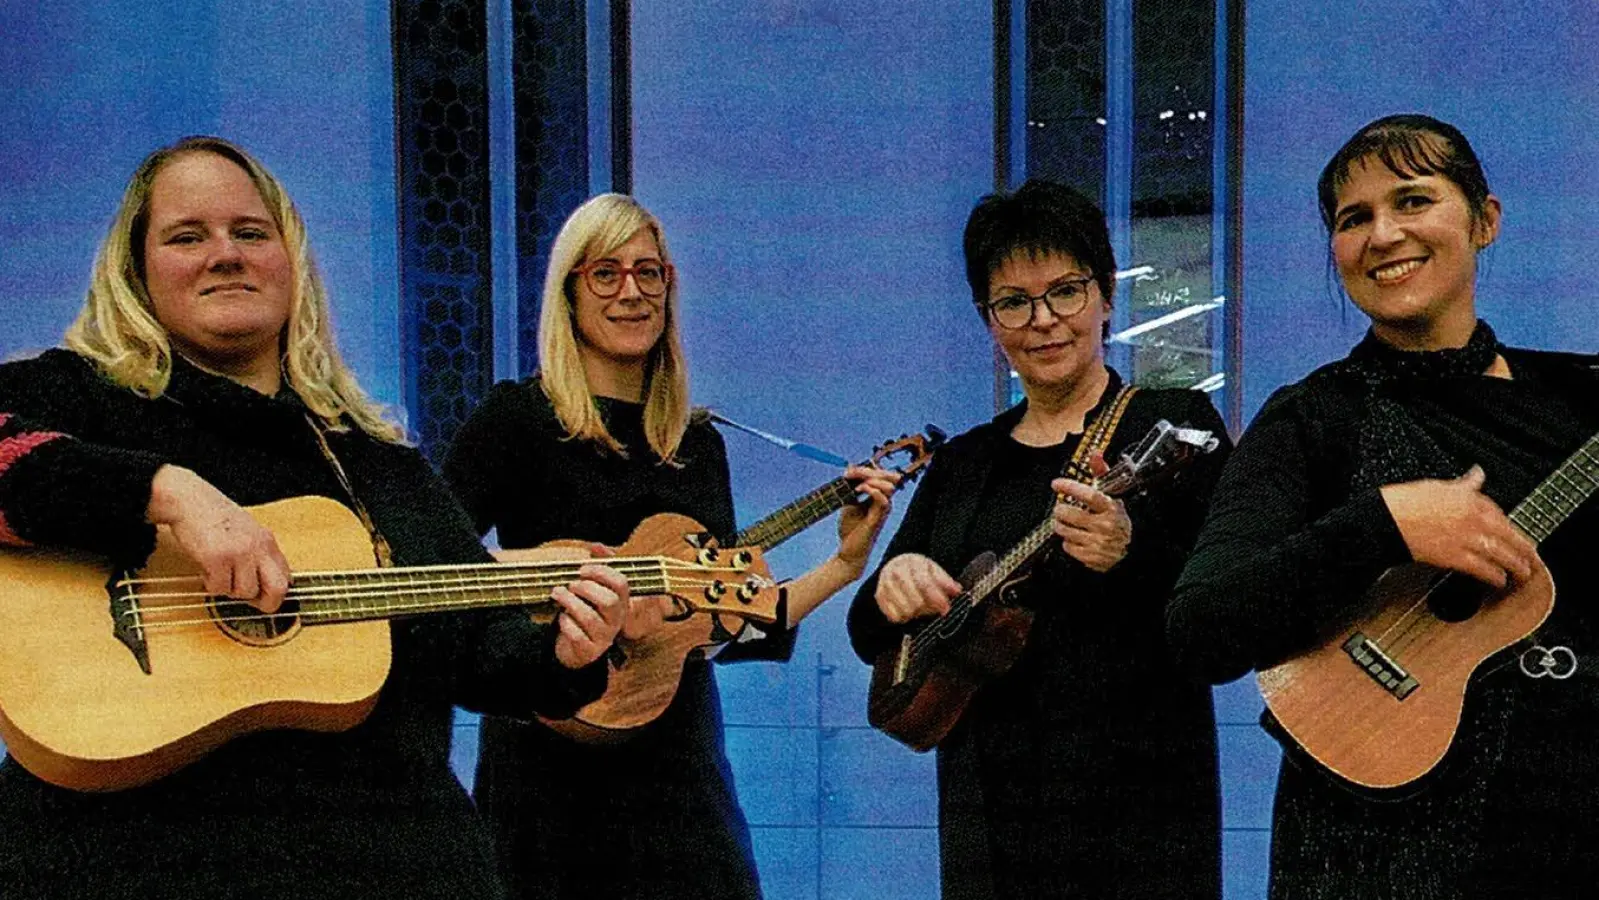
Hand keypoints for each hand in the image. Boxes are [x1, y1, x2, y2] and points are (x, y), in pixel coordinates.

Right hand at [146, 465, 290, 612]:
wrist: (190, 500)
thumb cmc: (214, 517)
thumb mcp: (247, 531)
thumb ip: (259, 554)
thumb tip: (269, 586)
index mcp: (267, 541)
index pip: (287, 576)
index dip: (276, 593)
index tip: (263, 596)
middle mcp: (258, 546)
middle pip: (278, 589)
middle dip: (266, 603)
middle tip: (250, 601)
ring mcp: (239, 553)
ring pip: (244, 592)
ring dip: (229, 590)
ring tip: (220, 575)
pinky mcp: (218, 558)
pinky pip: (219, 588)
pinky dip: (211, 585)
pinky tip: (207, 570)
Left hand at [551, 563, 629, 668]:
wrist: (576, 648)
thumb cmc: (586, 614)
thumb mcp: (593, 592)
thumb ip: (598, 568)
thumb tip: (597, 546)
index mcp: (621, 603)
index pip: (621, 584)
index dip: (602, 573)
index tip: (582, 569)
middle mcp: (616, 620)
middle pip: (609, 601)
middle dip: (586, 588)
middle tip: (571, 585)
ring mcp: (603, 637)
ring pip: (590, 618)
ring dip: (570, 602)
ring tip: (558, 594)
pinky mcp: (588, 651)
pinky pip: (577, 635)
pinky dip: (566, 624)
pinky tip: (561, 618)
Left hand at [835, 464, 902, 576]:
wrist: (849, 551)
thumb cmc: (850, 530)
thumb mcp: (848, 503)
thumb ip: (851, 488)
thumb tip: (849, 469)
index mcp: (878, 498)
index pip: (881, 476)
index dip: (867, 469)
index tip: (849, 470)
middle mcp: (884, 503)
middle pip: (888, 478)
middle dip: (869, 471)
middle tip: (852, 473)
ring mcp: (882, 511)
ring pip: (889, 487)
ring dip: (872, 480)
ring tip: (856, 484)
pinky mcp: (878, 519)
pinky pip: (883, 501)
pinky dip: (872, 491)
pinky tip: (858, 491)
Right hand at [874, 552, 959, 623]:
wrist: (896, 566)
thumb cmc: (918, 571)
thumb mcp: (933, 571)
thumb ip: (945, 581)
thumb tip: (956, 590)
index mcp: (912, 562)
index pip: (925, 584)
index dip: (937, 598)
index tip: (946, 608)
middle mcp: (895, 571)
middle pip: (915, 601)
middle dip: (928, 608)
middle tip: (934, 608)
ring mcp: (885, 584)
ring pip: (904, 611)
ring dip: (916, 614)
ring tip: (920, 607)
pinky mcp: (879, 596)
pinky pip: (894, 616)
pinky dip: (904, 617)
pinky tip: (908, 610)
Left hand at [1050, 476, 1131, 572]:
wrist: (1131, 548)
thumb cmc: (1117, 519)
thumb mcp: (1112, 495)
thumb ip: (1101, 473)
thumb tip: (1095, 454)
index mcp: (1112, 508)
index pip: (1089, 495)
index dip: (1070, 487)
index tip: (1057, 483)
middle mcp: (1106, 525)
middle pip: (1071, 514)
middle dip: (1060, 510)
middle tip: (1060, 509)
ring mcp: (1098, 542)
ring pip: (1065, 530)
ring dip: (1060, 525)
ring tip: (1065, 522)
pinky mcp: (1091, 557)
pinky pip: (1067, 546)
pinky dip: (1067, 541)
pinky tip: (1075, 537)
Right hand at [1380, 466, 1535, 588]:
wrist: (1385, 521)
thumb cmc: (1403, 502)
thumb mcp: (1437, 485)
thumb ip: (1463, 483)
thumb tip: (1477, 475)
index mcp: (1469, 498)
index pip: (1498, 511)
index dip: (1507, 523)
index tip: (1510, 530)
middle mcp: (1473, 518)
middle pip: (1509, 534)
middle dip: (1524, 548)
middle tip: (1533, 557)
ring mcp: (1466, 539)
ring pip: (1501, 553)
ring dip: (1516, 565)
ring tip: (1523, 572)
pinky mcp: (1454, 557)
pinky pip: (1482, 568)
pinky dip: (1494, 575)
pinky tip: (1499, 580)